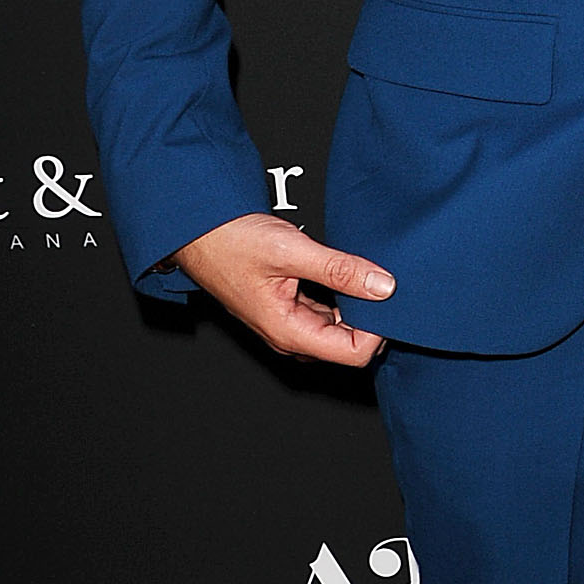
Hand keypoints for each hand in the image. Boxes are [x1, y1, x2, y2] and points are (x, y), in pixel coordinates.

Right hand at [173, 214, 394, 366]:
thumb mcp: (291, 251)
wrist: (196, 230)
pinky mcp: (287, 308)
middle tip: (380, 283)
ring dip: (356, 307)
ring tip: (363, 276)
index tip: (386, 297)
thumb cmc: (230, 241)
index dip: (378, 329)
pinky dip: (342, 299)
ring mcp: (288, 324)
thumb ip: (339, 269)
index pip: (353, 353)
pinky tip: (346, 276)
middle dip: (370, 318)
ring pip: (338, 329)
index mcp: (288, 332)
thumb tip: (383, 286)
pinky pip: (325, 314)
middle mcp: (289, 336)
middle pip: (348, 345)